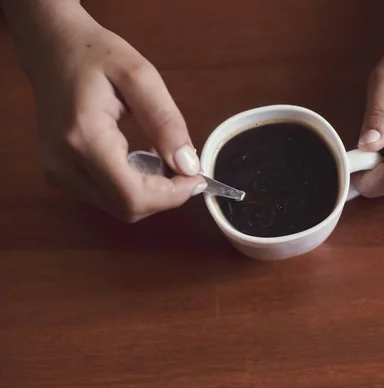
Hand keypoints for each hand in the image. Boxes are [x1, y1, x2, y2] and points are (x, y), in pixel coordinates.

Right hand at [3, 0, 205, 221]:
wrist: (51, 47)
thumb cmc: (95, 54)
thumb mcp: (140, 76)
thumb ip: (166, 122)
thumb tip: (188, 166)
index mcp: (84, 138)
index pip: (133, 196)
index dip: (172, 196)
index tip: (197, 176)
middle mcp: (64, 165)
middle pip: (127, 208)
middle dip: (165, 196)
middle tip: (185, 168)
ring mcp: (57, 174)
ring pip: (118, 208)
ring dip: (150, 192)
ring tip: (161, 158)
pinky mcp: (58, 176)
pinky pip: (106, 197)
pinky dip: (132, 188)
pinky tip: (139, 160)